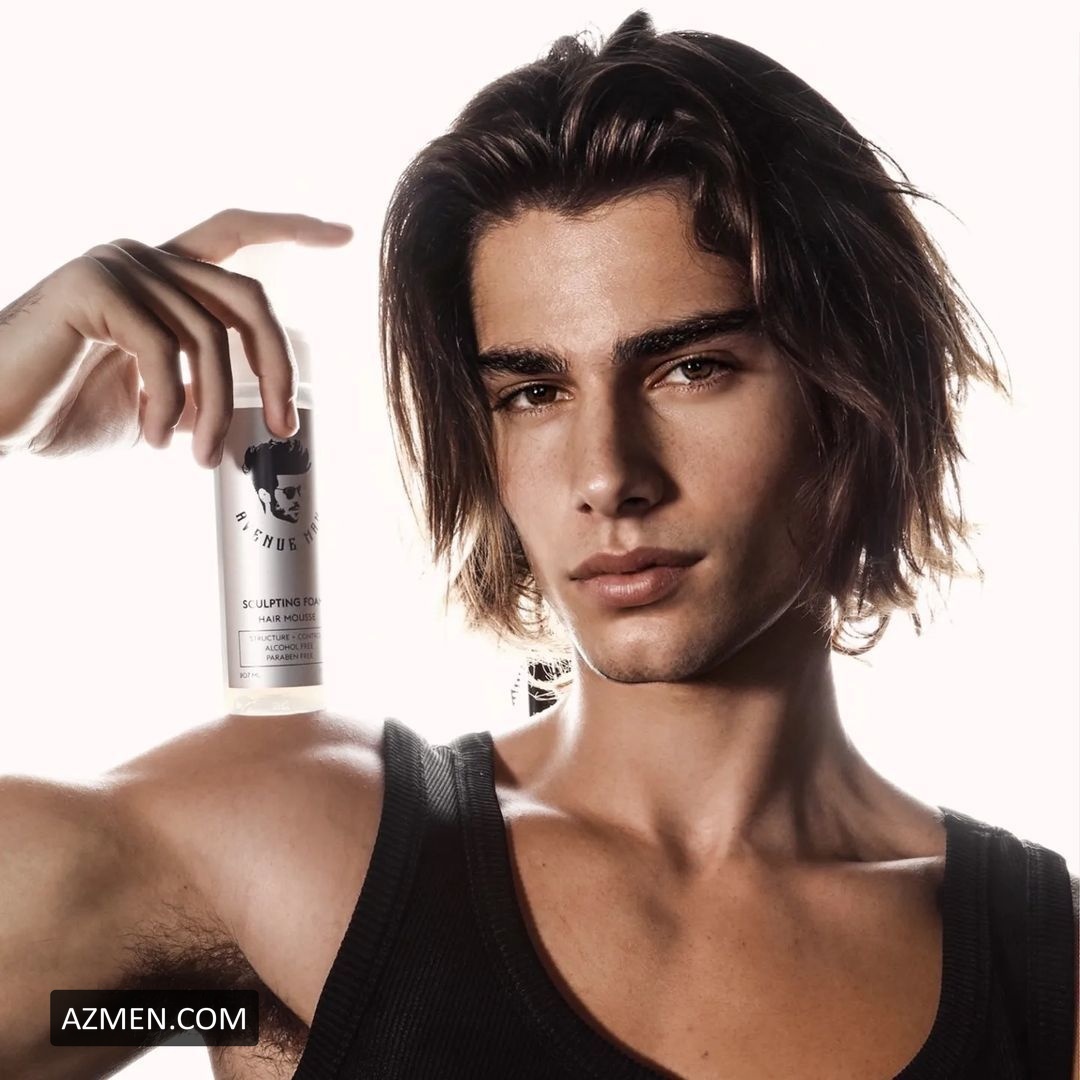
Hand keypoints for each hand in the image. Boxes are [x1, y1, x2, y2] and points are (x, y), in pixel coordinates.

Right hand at [0, 208, 352, 466]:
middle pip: (248, 299)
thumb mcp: (157, 402)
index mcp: (163, 278)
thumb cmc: (67, 408)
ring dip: (214, 409)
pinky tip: (154, 437)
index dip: (289, 229)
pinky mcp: (92, 287)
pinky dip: (168, 403)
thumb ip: (204, 390)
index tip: (341, 236)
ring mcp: (118, 266)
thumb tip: (258, 414)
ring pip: (209, 336)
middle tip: (281, 426)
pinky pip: (164, 348)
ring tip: (195, 454)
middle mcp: (146, 258)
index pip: (234, 234)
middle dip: (277, 368)